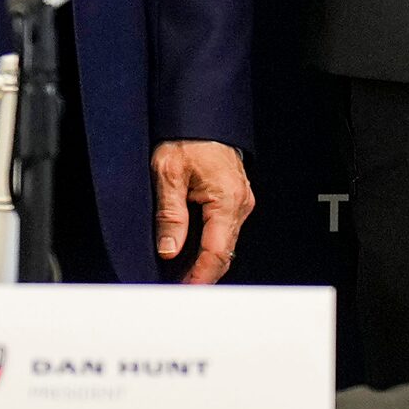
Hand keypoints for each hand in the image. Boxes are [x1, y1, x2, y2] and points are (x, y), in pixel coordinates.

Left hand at [152, 140, 253, 284]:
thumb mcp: (168, 174)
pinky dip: (210, 247)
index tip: (184, 292)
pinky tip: (192, 255)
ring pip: (225, 243)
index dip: (200, 276)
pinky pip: (224, 231)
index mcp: (227, 199)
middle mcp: (240, 203)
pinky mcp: (234, 199)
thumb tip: (169, 250)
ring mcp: (240, 201)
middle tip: (177, 290)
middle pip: (224, 252)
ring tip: (181, 277)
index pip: (216, 251)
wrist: (200, 116)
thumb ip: (170, 215)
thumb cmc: (187, 137)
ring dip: (205, 262)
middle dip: (202, 275)